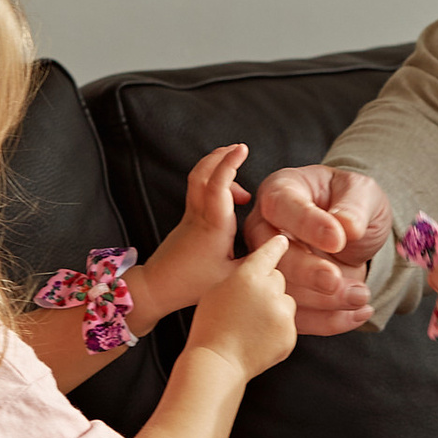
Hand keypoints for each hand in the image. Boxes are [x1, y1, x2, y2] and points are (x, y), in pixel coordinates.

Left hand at [135, 142, 249, 328]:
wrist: (157, 288)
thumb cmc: (193, 285)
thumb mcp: (233, 277)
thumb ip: (258, 260)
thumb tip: (280, 245)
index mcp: (213, 226)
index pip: (218, 185)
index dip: (230, 164)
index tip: (242, 149)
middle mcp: (199, 215)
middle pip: (202, 173)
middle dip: (220, 156)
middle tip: (237, 150)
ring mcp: (190, 216)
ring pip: (197, 179)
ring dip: (216, 168)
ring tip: (237, 178)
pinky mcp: (186, 221)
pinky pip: (199, 192)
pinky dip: (214, 185)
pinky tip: (229, 201)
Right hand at [184, 230, 298, 381]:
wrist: (217, 362)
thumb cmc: (209, 327)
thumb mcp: (216, 290)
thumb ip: (241, 277)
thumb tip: (260, 273)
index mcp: (248, 276)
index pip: (269, 251)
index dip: (277, 245)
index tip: (284, 239)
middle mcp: (270, 291)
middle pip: (279, 278)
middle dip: (269, 287)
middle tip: (249, 305)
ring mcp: (282, 313)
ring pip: (286, 302)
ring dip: (275, 308)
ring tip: (251, 325)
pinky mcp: (289, 334)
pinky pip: (288, 324)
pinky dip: (277, 329)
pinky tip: (258, 338)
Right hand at [255, 162, 391, 336]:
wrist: (353, 233)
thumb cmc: (351, 203)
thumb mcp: (362, 193)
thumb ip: (354, 206)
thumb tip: (346, 227)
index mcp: (280, 191)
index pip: (282, 206)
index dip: (307, 225)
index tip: (338, 240)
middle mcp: (264, 228)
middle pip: (270, 256)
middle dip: (306, 272)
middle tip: (337, 280)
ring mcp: (267, 266)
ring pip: (281, 290)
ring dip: (323, 301)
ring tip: (361, 296)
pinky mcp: (280, 295)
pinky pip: (295, 316)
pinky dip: (327, 321)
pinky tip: (357, 314)